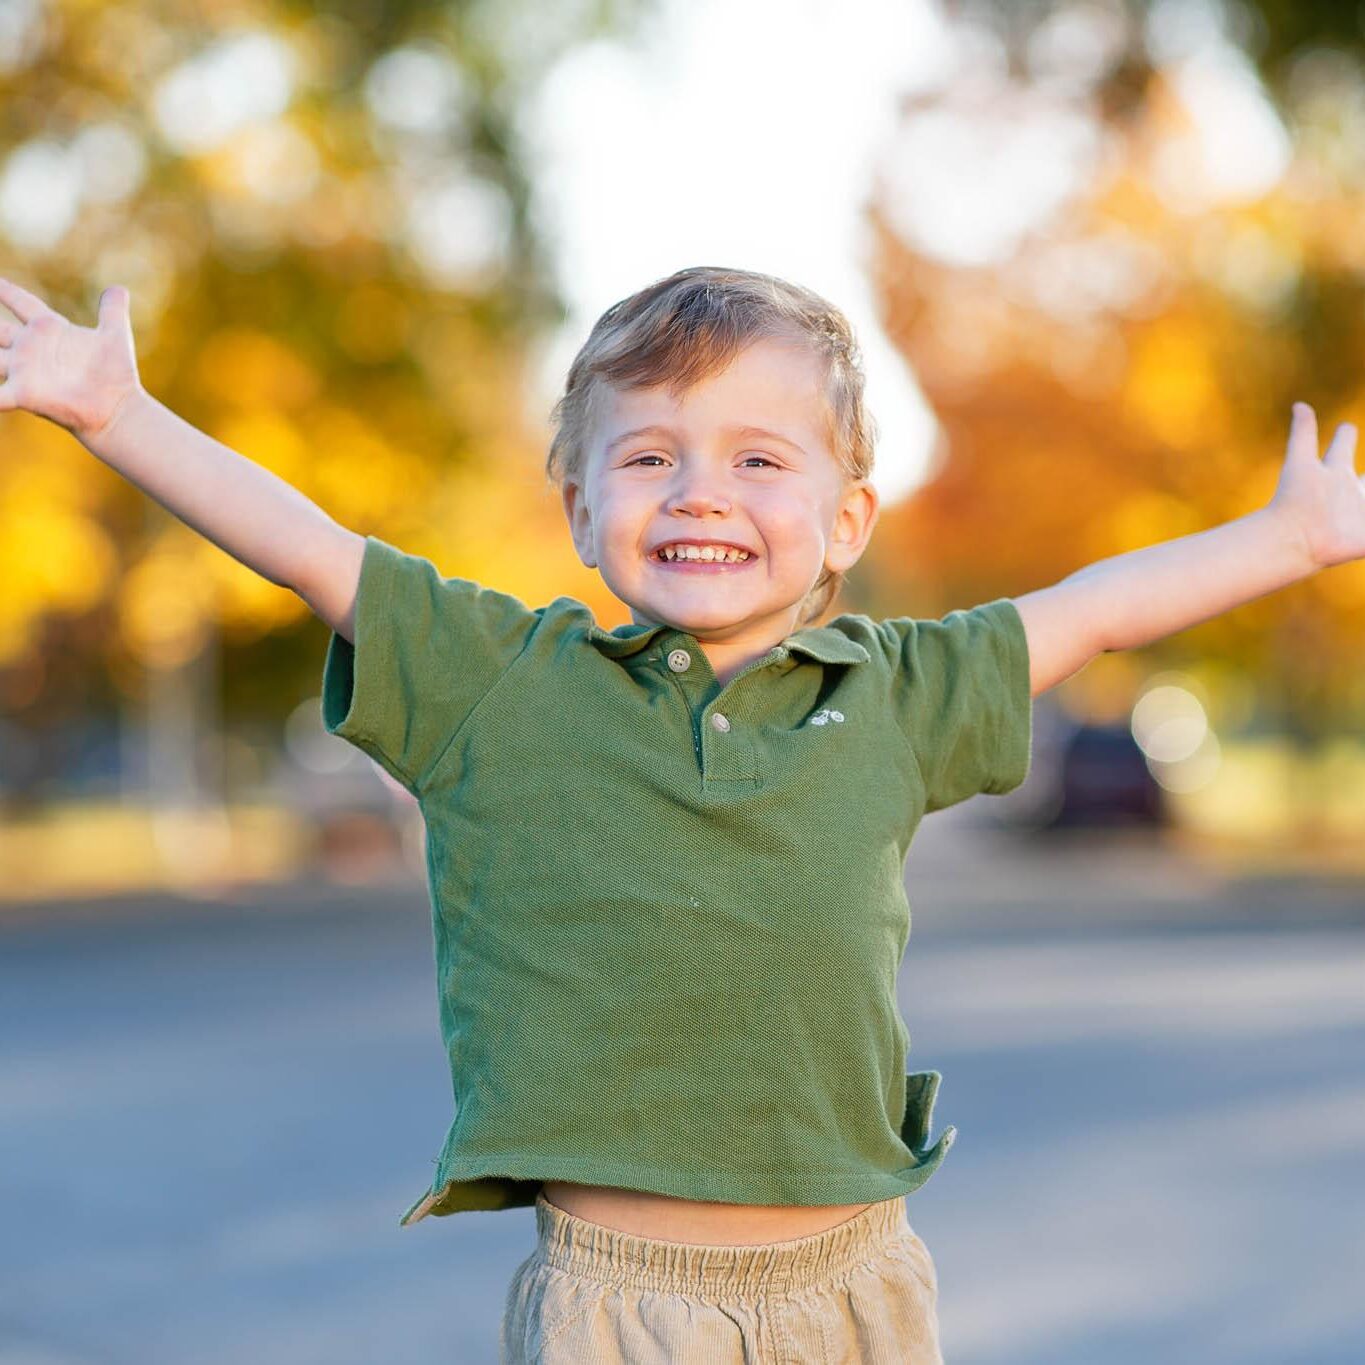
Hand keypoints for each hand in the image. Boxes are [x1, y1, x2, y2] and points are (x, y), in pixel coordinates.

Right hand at [0, 278, 142, 439]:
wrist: (116, 410)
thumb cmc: (115, 374)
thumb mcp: (115, 335)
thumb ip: (112, 311)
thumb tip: (118, 289)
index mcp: (48, 329)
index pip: (21, 301)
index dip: (6, 290)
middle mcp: (30, 347)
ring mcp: (24, 370)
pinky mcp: (24, 393)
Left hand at [1266, 402, 1363, 570]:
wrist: (1295, 541)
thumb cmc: (1294, 501)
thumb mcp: (1301, 463)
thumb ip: (1303, 434)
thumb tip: (1299, 404)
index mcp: (1334, 472)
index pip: (1342, 447)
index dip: (1345, 436)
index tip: (1345, 427)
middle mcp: (1349, 492)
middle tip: (1362, 469)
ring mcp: (1359, 513)